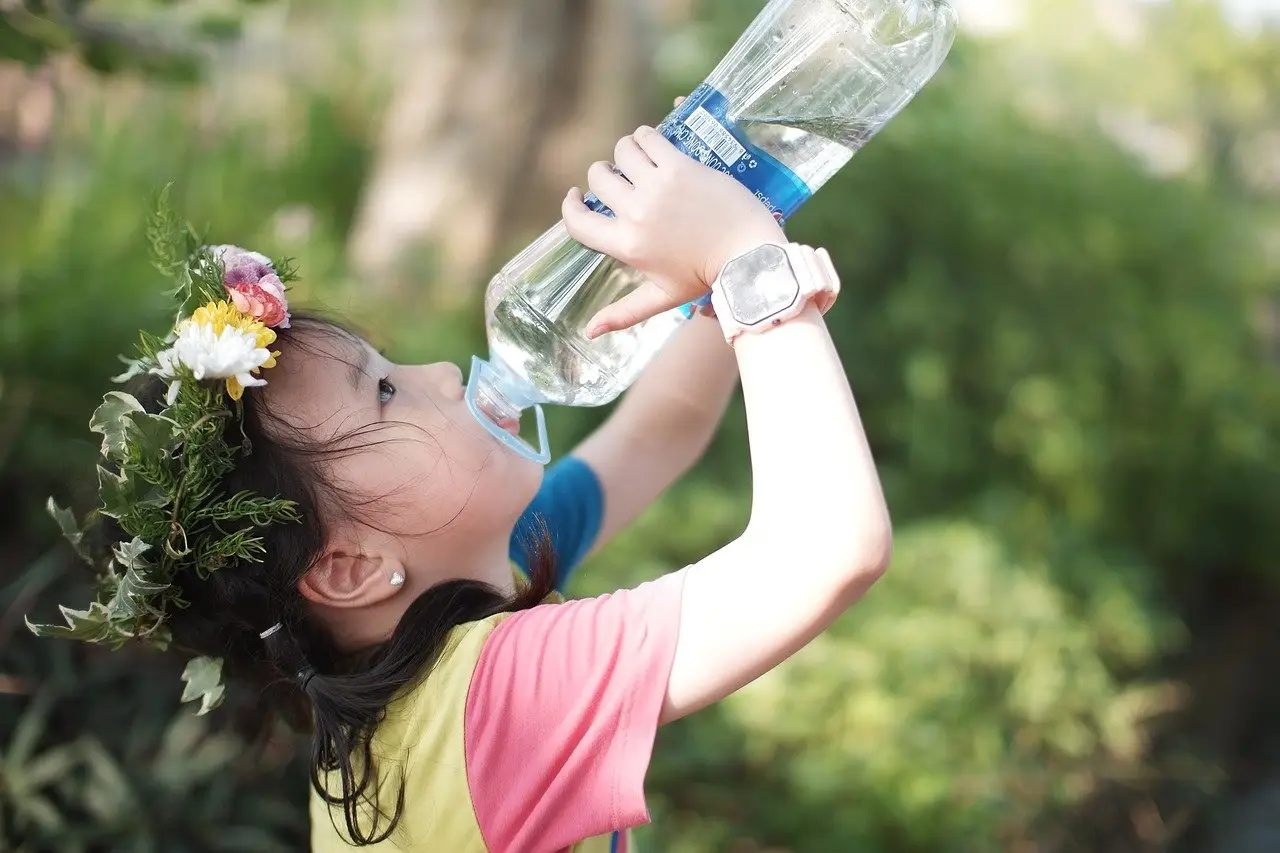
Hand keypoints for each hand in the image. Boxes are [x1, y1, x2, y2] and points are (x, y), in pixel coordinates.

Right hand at [563, 113, 784, 337]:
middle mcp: (637, 214)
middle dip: (603, 176)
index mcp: (628, 245)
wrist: (748, 255)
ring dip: (625, 152)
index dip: (569, 206)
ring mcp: (658, 188)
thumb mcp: (661, 297)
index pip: (577, 221)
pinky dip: (644, 137)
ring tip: (637, 159)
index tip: (575, 196)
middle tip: (621, 179)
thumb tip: (588, 333)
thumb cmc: (706, 277)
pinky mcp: (680, 167)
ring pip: (621, 151)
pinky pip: (648, 138)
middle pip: (598, 178)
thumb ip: (622, 314)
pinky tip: (651, 144)